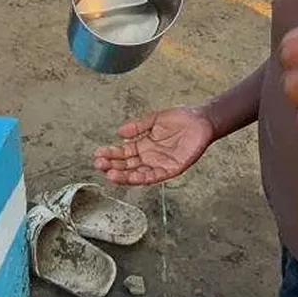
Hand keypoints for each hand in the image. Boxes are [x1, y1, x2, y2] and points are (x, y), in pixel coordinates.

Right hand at [93, 107, 215, 184]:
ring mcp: (160, 164)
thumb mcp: (154, 120)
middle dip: (112, 166)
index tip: (97, 154)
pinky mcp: (172, 169)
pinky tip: (131, 176)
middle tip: (98, 164)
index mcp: (144, 145)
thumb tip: (118, 132)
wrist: (200, 120)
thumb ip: (137, 126)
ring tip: (109, 174)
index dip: (110, 154)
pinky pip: (155, 176)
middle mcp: (150, 157)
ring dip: (123, 176)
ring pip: (138, 174)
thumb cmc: (180, 118)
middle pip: (127, 165)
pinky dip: (142, 178)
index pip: (123, 153)